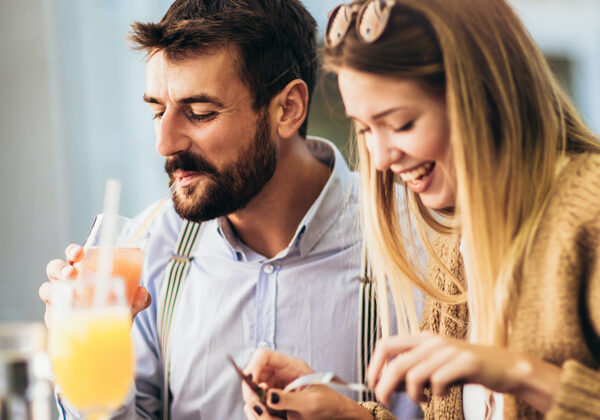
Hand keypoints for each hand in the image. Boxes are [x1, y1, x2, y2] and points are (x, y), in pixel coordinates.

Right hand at [39, 244, 150, 326]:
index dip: (73, 251)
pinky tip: (68, 317)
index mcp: (84, 270)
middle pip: (55, 268)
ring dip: (53, 289)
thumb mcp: (131, 304)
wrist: (106, 338)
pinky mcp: (55, 318)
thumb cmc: (114, 310)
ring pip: (47, 289)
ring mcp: (59, 300)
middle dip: (59, 268)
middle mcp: (68, 282)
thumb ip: (139, 298)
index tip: (79, 252)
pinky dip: (56, 314)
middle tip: (70, 273)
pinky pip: (49, 313)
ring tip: (72, 294)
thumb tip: (142, 292)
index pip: (74, 256)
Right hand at [242, 349, 371, 419]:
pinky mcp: (272, 402)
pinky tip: (275, 419)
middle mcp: (279, 374)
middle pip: (253, 375)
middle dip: (251, 391)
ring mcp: (274, 387)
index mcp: (290, 366)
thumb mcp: (311, 402)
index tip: (250, 381)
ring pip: (253, 393)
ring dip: (257, 406)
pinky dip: (261, 414)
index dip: (253, 365)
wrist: (333, 415)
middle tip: (256, 406)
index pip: (264, 356)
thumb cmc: (328, 403)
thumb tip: (268, 396)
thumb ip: (289, 398)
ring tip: (274, 417)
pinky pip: (258, 406)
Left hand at [367, 332, 560, 412]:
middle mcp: (433, 341)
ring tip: (424, 399)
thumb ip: (413, 370)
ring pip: (414, 374)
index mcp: (423, 338)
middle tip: (387, 401)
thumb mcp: (435, 365)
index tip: (372, 384)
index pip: (386, 344)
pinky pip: (438, 381)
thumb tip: (386, 383)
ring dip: (414, 394)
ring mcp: (450, 350)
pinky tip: (442, 395)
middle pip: (397, 364)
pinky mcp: (466, 362)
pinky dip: (436, 393)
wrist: (505, 366)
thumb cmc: (465, 368)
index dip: (374, 365)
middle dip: (386, 386)